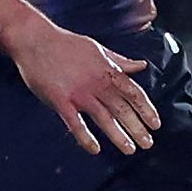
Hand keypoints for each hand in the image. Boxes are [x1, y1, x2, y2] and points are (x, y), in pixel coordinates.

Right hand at [5, 20, 161, 155]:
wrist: (36, 40)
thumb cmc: (67, 44)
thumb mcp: (99, 49)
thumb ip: (120, 61)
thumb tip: (142, 65)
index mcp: (108, 70)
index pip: (133, 93)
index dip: (146, 109)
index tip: (156, 124)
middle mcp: (97, 83)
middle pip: (122, 108)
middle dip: (137, 127)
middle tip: (148, 144)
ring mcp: (79, 92)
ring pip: (104, 118)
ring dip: (118, 136)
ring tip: (130, 150)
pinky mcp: (59, 100)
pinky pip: (75, 123)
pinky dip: (85, 137)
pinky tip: (95, 149)